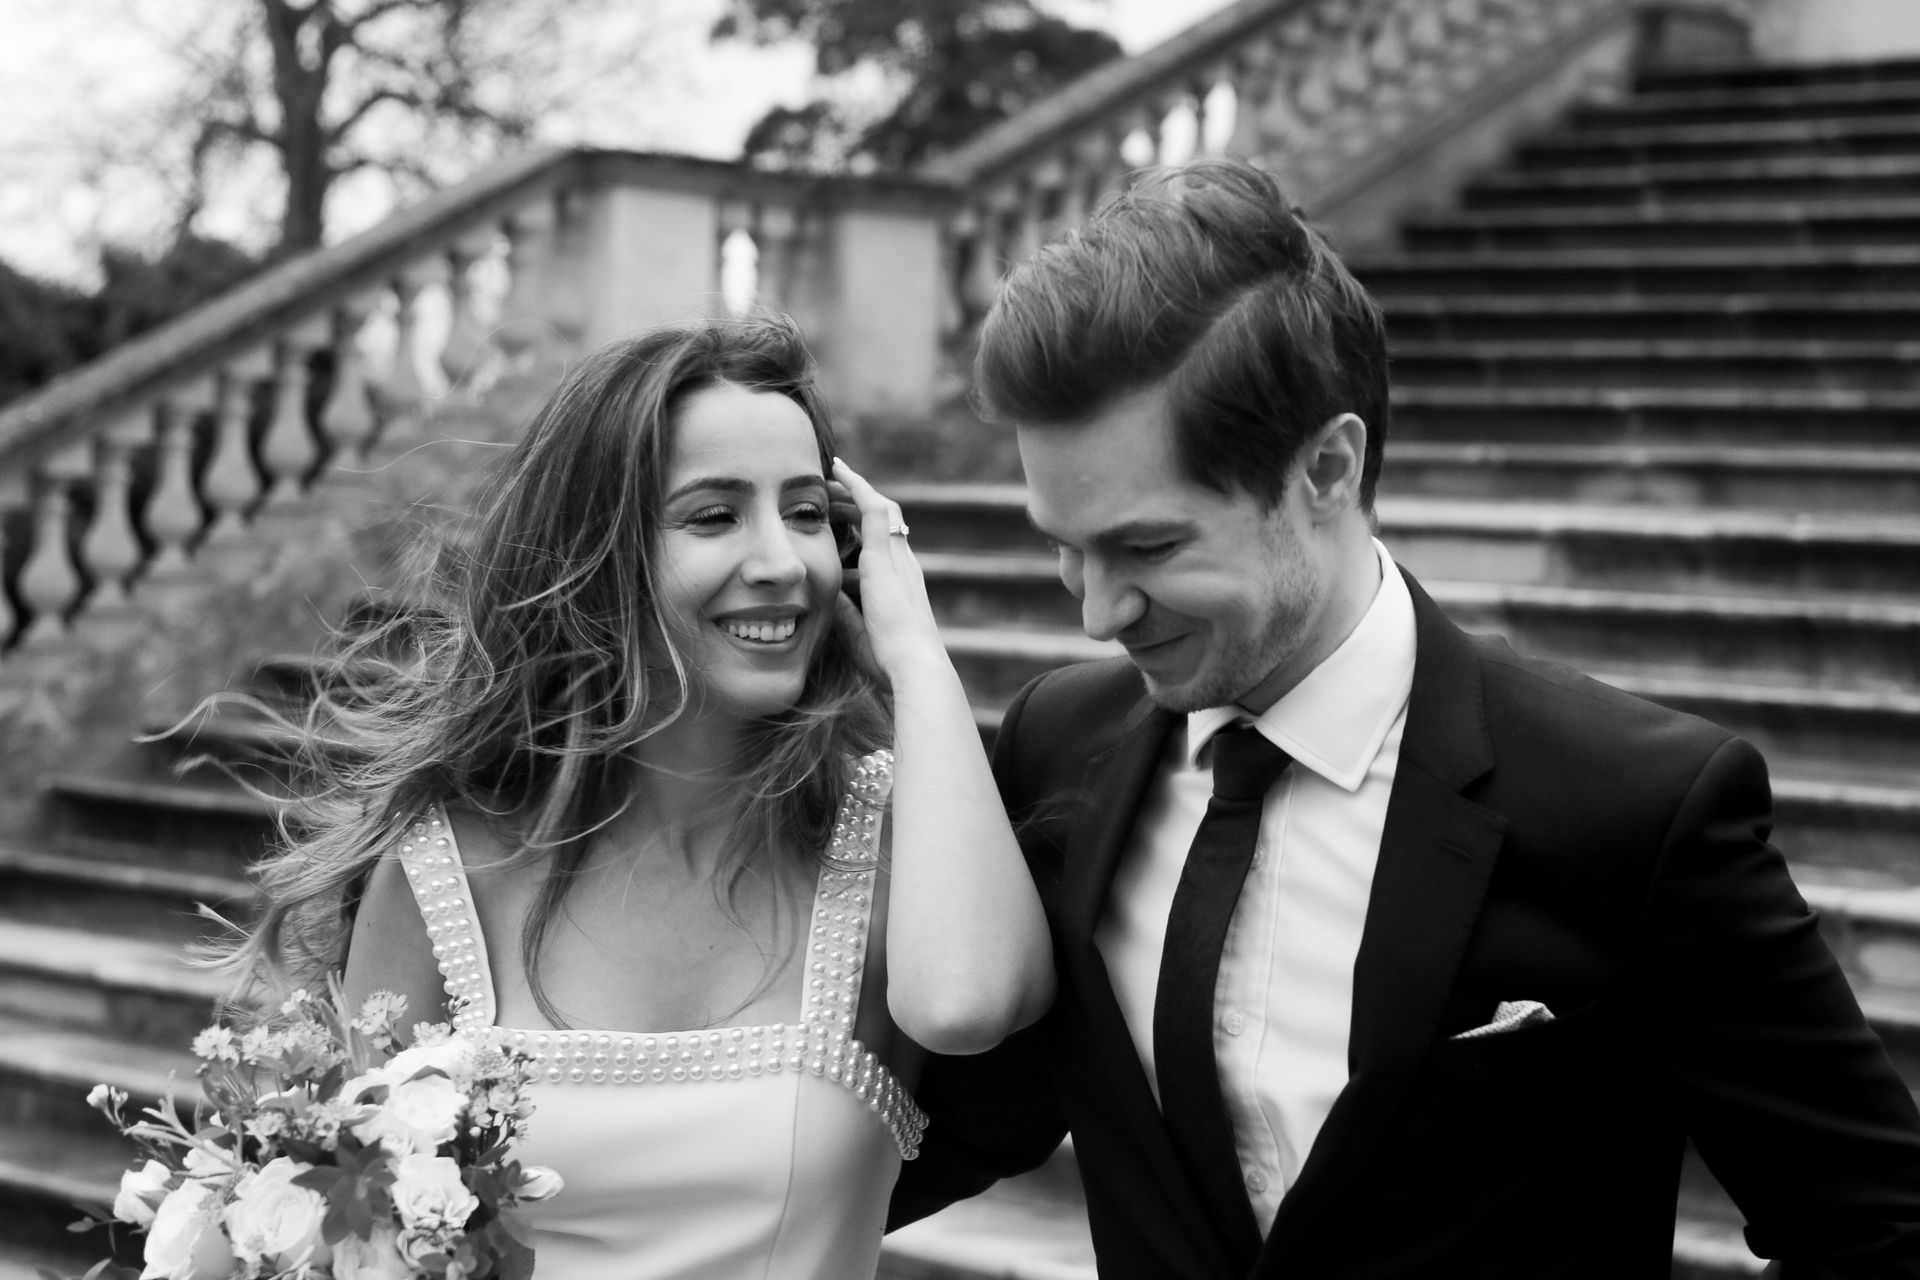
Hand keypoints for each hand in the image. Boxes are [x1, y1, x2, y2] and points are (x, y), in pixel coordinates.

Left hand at [830, 459, 946, 685]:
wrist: (913, 665)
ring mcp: (898, 557)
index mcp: (901, 586)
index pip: (884, 547)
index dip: (863, 531)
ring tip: (831, 479)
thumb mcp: (859, 631)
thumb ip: (846, 611)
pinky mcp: (886, 554)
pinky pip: (873, 507)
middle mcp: (905, 565)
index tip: (842, 522)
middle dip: (857, 505)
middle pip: (884, 522)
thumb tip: (829, 596)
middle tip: (832, 495)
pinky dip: (856, 486)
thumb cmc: (889, 659)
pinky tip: (838, 470)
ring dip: (855, 492)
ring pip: (880, 509)